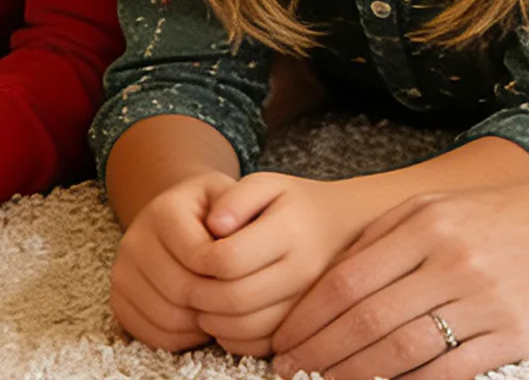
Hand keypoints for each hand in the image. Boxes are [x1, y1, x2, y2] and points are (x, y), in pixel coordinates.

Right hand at [111, 170, 235, 349]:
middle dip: (215, 301)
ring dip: (200, 322)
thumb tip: (229, 230)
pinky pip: (153, 336)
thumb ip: (240, 206)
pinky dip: (182, 337)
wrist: (182, 217)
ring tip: (221, 309)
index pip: (201, 257)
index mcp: (164, 210)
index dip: (229, 273)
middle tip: (238, 299)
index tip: (246, 273)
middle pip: (181, 291)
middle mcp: (134, 239)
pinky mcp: (119, 301)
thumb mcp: (231, 195)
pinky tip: (200, 318)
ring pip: (167, 318)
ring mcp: (122, 272)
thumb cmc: (215, 210)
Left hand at [186, 172, 370, 356]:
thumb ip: (236, 197)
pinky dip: (235, 339)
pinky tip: (224, 320)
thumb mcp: (267, 183)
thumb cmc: (293, 202)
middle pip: (236, 298)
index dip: (200, 260)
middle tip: (187, 287)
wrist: (341, 226)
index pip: (230, 258)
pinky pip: (263, 344)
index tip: (191, 255)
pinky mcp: (306, 323)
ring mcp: (307, 300)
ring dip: (214, 322)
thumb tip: (213, 225)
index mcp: (290, 228)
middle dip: (201, 296)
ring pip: (248, 327)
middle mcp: (303, 268)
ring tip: (202, 304)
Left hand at [271, 169, 528, 379]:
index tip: (282, 346)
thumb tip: (326, 285)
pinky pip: (446, 373)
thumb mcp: (438, 206)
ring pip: (399, 353)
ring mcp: (481, 300)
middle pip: (366, 321)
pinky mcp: (509, 336)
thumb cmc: (500, 218)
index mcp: (425, 222)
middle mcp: (449, 259)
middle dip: (319, 356)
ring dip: (353, 379)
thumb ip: (384, 238)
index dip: (308, 320)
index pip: (348, 281)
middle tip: (290, 376)